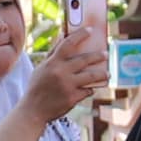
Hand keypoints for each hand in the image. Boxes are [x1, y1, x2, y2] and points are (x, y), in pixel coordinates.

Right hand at [23, 3, 108, 125]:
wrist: (33, 110)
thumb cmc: (37, 87)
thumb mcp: (42, 68)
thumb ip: (53, 52)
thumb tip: (62, 34)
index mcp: (52, 63)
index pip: (68, 43)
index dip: (80, 35)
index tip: (90, 30)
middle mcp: (61, 72)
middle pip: (84, 59)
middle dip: (97, 56)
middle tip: (106, 54)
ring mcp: (68, 86)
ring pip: (91, 76)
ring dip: (102, 74)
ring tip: (108, 73)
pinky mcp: (72, 98)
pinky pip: (87, 91)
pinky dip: (90, 89)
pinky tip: (92, 88)